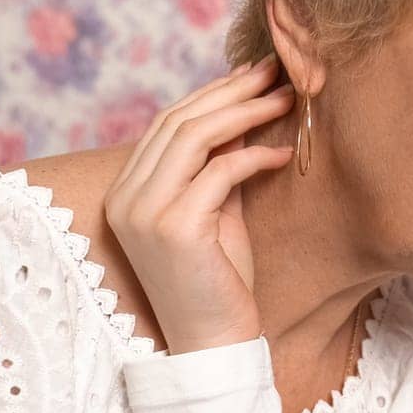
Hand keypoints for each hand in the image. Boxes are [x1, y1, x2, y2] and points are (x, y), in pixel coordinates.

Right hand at [105, 55, 296, 353]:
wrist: (215, 342)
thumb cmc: (221, 280)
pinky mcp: (172, 227)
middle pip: (180, 121)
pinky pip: (219, 173)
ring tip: (286, 97)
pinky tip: (285, 154)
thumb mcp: (219, 211)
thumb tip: (248, 113)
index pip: (169, 123)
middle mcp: (126, 196)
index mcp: (128, 190)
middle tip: (276, 70)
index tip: (255, 74)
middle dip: (232, 90)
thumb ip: (222, 165)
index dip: (213, 93)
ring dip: (245, 110)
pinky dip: (255, 156)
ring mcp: (143, 211)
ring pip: (194, 137)